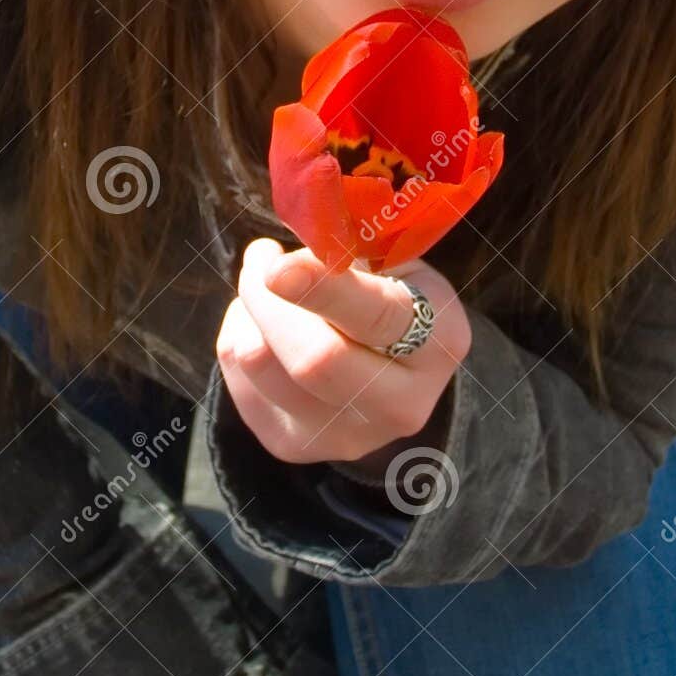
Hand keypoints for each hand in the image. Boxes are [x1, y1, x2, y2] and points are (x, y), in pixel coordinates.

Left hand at [215, 237, 469, 464]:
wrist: (391, 370)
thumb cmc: (392, 294)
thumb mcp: (395, 260)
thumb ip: (352, 246)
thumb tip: (300, 229)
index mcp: (438, 342)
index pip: (377, 318)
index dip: (322, 289)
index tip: (277, 266)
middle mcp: (401, 405)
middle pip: (313, 359)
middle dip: (267, 296)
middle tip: (262, 257)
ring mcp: (346, 436)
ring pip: (262, 365)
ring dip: (248, 310)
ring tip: (265, 285)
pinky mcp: (294, 446)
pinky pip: (238, 381)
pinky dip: (239, 335)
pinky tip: (265, 324)